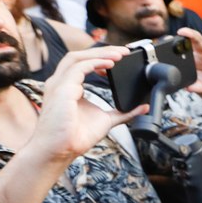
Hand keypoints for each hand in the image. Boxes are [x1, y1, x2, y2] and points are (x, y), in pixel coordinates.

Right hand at [33, 48, 144, 162]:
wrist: (59, 151)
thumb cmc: (75, 138)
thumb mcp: (106, 120)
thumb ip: (123, 112)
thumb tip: (143, 108)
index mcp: (68, 87)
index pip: (83, 64)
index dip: (101, 58)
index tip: (120, 59)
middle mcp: (61, 83)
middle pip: (79, 56)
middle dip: (102, 51)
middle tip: (124, 51)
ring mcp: (59, 85)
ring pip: (77, 57)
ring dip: (100, 53)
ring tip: (119, 54)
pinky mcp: (61, 89)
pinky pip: (78, 68)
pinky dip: (95, 62)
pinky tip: (110, 64)